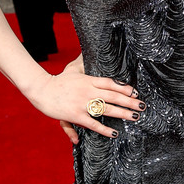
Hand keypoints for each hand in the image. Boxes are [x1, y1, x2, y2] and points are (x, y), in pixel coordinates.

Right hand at [27, 60, 143, 142]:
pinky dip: (104, 129)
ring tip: (135, 117)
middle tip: (142, 106)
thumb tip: (87, 51)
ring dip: (123, 113)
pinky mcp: (76, 115)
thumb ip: (82, 62)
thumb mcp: (72, 69)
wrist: (42, 90)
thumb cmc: (58, 80)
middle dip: (130, 101)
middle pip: (114, 96)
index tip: (135, 92)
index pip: (111, 83)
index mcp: (89, 80)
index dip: (124, 88)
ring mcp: (83, 103)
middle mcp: (88, 91)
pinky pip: (93, 123)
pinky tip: (114, 133)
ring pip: (107, 109)